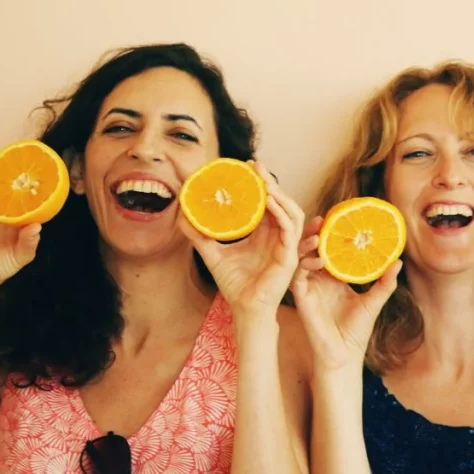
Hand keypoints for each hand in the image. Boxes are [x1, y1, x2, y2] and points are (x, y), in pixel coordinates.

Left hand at [179, 161, 303, 318]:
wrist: (243, 308)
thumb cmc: (234, 284)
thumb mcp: (212, 253)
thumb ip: (199, 235)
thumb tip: (182, 216)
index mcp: (264, 234)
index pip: (267, 203)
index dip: (260, 184)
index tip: (246, 167)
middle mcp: (278, 236)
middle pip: (281, 202)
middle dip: (270, 182)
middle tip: (254, 165)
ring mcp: (286, 246)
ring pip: (291, 211)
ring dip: (280, 194)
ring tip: (264, 181)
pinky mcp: (289, 256)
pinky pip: (290, 229)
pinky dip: (281, 213)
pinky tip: (268, 202)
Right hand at [290, 217, 401, 371]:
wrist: (345, 355)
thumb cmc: (357, 330)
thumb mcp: (374, 301)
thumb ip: (384, 282)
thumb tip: (398, 261)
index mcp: (333, 278)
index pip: (330, 250)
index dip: (331, 234)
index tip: (338, 218)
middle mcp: (318, 280)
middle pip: (312, 249)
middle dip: (314, 232)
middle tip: (323, 218)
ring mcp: (308, 288)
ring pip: (301, 258)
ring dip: (306, 244)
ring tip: (318, 233)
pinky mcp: (301, 298)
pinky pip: (297, 276)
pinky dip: (304, 264)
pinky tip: (317, 258)